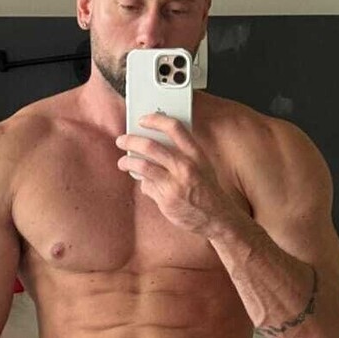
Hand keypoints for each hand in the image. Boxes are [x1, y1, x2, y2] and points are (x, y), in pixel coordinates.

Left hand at [115, 115, 240, 236]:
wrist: (217, 217)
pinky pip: (146, 186)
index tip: (142, 120)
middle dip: (130, 141)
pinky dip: (143, 183)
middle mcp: (185, 167)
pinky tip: (146, 183)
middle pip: (150, 146)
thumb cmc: (207, 188)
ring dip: (127, 162)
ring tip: (123, 162)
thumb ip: (182, 152)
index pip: (174, 128)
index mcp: (196, 154)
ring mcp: (174, 184)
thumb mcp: (202, 164)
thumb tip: (154, 140)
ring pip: (142, 166)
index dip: (155, 120)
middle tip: (121, 141)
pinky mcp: (166, 200)